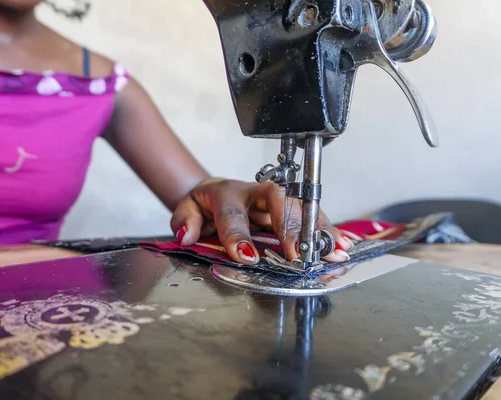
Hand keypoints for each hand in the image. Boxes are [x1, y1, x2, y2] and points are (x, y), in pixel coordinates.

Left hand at [170, 178, 353, 264]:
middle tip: (297, 254)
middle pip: (278, 202)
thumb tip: (187, 234)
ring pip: (300, 207)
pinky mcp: (289, 208)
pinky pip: (311, 216)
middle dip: (289, 227)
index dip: (239, 235)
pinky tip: (341, 245)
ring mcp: (275, 199)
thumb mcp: (186, 210)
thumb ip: (185, 221)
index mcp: (226, 193)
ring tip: (332, 252)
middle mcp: (255, 192)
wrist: (216, 193)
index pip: (233, 213)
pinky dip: (327, 231)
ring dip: (317, 230)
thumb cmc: (203, 205)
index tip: (246, 256)